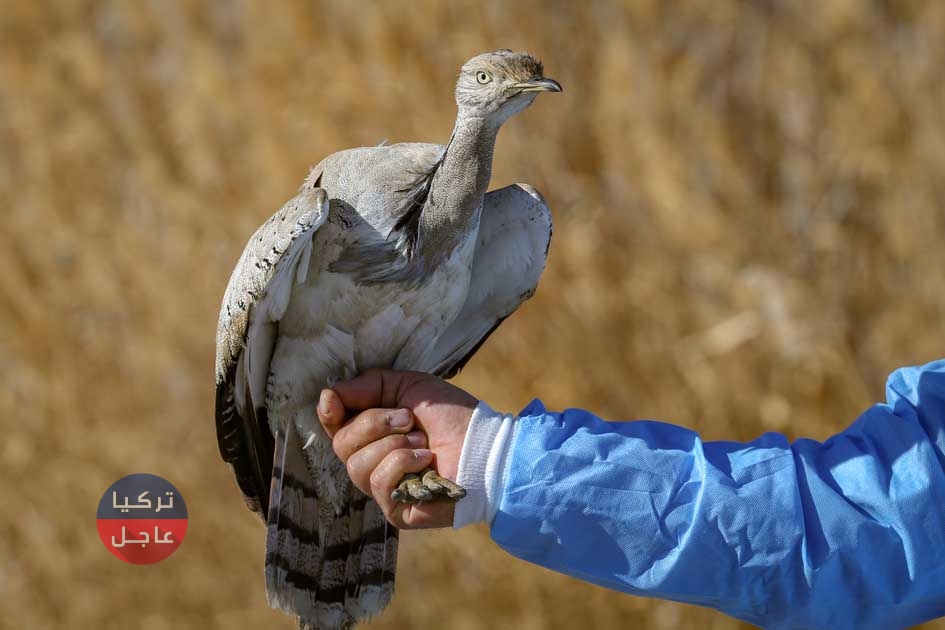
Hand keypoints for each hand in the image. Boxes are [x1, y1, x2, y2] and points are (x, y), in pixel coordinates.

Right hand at [317, 369, 476, 528]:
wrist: (486, 444)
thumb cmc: (451, 415)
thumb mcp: (408, 386)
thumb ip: (368, 386)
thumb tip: (327, 395)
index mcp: (372, 433)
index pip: (333, 426)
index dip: (328, 413)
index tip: (334, 400)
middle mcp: (372, 462)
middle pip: (342, 444)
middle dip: (374, 424)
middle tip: (408, 418)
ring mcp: (382, 488)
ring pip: (356, 465)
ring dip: (392, 445)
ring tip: (422, 441)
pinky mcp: (396, 510)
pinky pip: (378, 484)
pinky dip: (401, 463)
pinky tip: (425, 459)